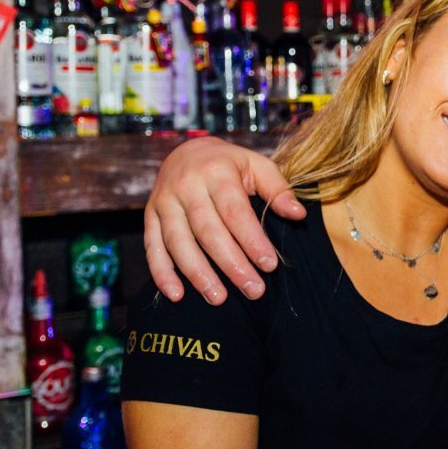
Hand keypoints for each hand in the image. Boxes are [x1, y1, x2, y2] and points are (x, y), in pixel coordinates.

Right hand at [144, 137, 304, 304]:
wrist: (187, 151)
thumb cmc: (230, 164)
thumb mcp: (258, 166)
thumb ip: (278, 189)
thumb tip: (298, 215)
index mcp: (216, 172)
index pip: (235, 212)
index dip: (251, 240)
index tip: (269, 265)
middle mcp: (185, 186)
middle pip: (208, 231)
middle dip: (231, 263)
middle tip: (253, 289)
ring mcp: (163, 201)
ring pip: (178, 242)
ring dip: (198, 273)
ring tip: (218, 298)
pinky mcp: (149, 215)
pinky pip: (153, 246)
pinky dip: (162, 272)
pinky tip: (176, 294)